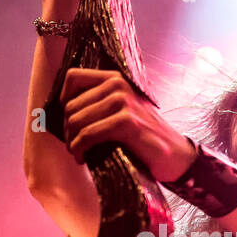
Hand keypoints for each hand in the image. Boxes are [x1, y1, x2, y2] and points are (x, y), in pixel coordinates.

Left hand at [61, 68, 196, 181]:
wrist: (174, 154)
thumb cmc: (142, 137)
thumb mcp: (121, 111)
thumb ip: (98, 104)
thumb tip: (63, 112)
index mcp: (115, 78)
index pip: (72, 77)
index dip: (63, 101)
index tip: (68, 122)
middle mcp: (118, 85)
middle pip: (71, 105)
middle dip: (67, 131)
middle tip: (74, 147)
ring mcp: (123, 102)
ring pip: (76, 121)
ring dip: (72, 142)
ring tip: (78, 154)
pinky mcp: (126, 122)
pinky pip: (88, 134)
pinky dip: (80, 149)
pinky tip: (83, 158)